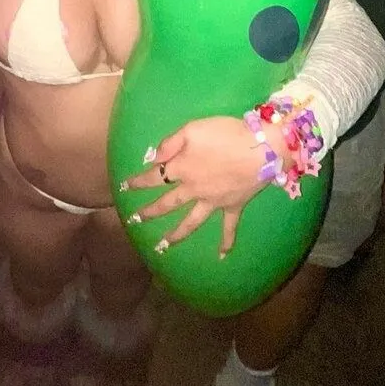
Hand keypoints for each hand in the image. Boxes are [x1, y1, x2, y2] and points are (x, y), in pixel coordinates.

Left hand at [120, 116, 286, 256]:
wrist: (260, 149)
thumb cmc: (225, 134)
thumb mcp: (192, 129)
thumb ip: (169, 143)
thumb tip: (153, 159)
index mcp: (181, 169)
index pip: (153, 177)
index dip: (138, 182)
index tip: (124, 187)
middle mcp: (193, 190)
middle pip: (167, 204)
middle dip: (149, 212)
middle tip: (134, 220)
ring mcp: (212, 202)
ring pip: (190, 222)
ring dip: (176, 235)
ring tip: (162, 247)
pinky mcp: (233, 206)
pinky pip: (228, 228)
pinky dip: (226, 242)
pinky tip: (222, 256)